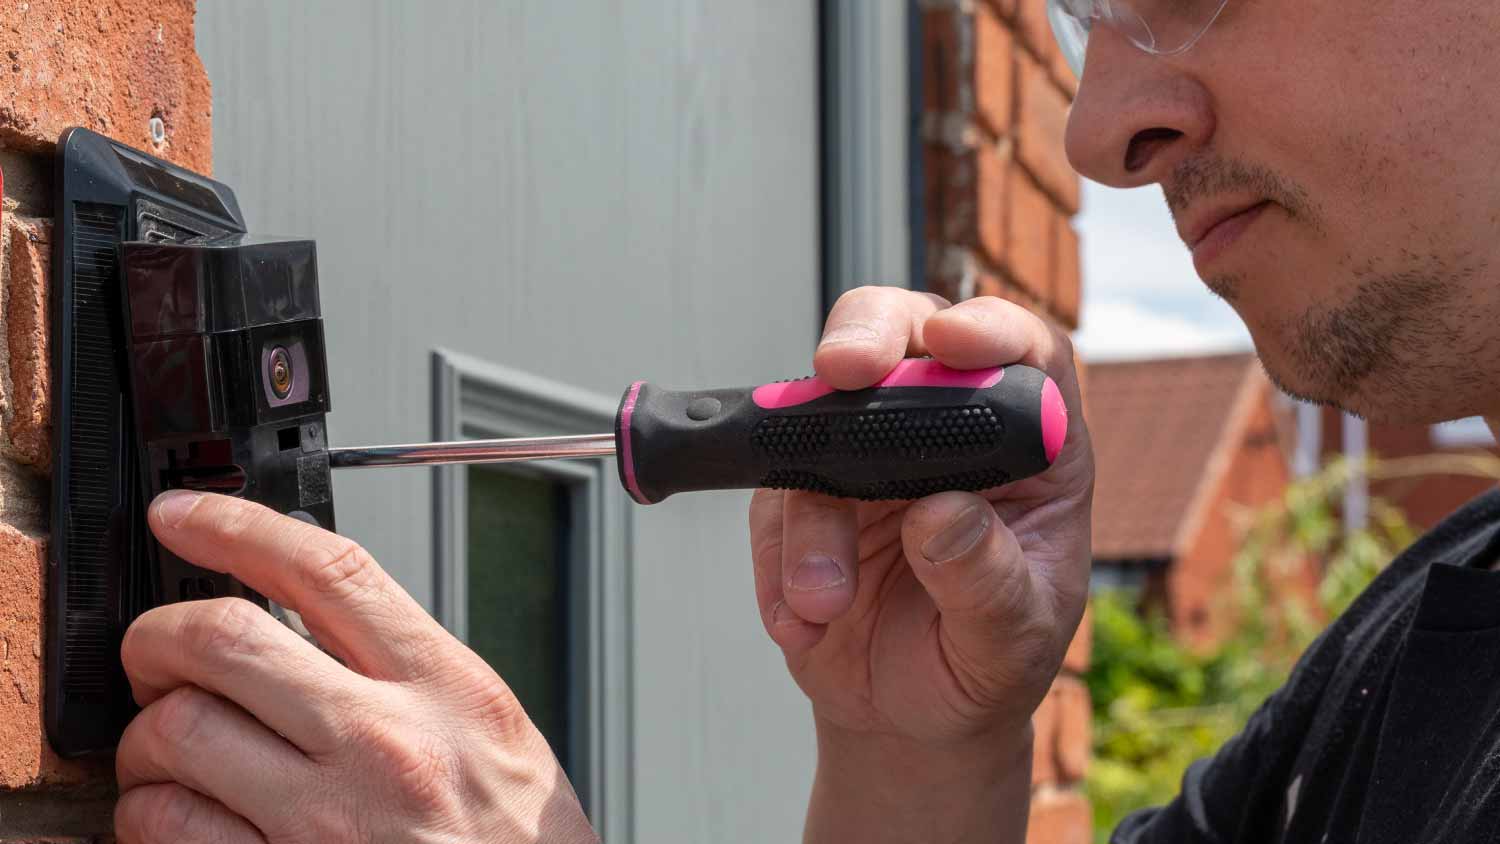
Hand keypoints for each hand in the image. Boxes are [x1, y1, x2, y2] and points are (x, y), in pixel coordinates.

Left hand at [113, 492, 597, 843]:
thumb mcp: (491, 729)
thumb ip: (406, 669)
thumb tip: (302, 617)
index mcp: (446, 689)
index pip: (328, 570)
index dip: (237, 526)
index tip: (186, 517)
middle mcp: (387, 746)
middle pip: (223, 638)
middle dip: (158, 636)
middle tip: (153, 651)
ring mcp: (328, 822)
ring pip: (175, 734)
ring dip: (147, 741)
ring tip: (171, 753)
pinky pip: (169, 830)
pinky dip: (151, 816)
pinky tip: (182, 815)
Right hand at [748, 287, 1093, 841]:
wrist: (909, 719)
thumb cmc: (983, 666)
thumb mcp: (1010, 643)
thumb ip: (986, 582)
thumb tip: (946, 514)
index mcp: (1028, 451)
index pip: (1024, 357)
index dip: (991, 329)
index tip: (952, 340)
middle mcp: (947, 431)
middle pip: (905, 334)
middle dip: (866, 337)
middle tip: (841, 371)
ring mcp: (867, 454)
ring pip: (818, 421)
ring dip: (810, 516)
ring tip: (825, 602)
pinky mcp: (802, 491)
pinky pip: (770, 498)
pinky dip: (775, 560)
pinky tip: (803, 620)